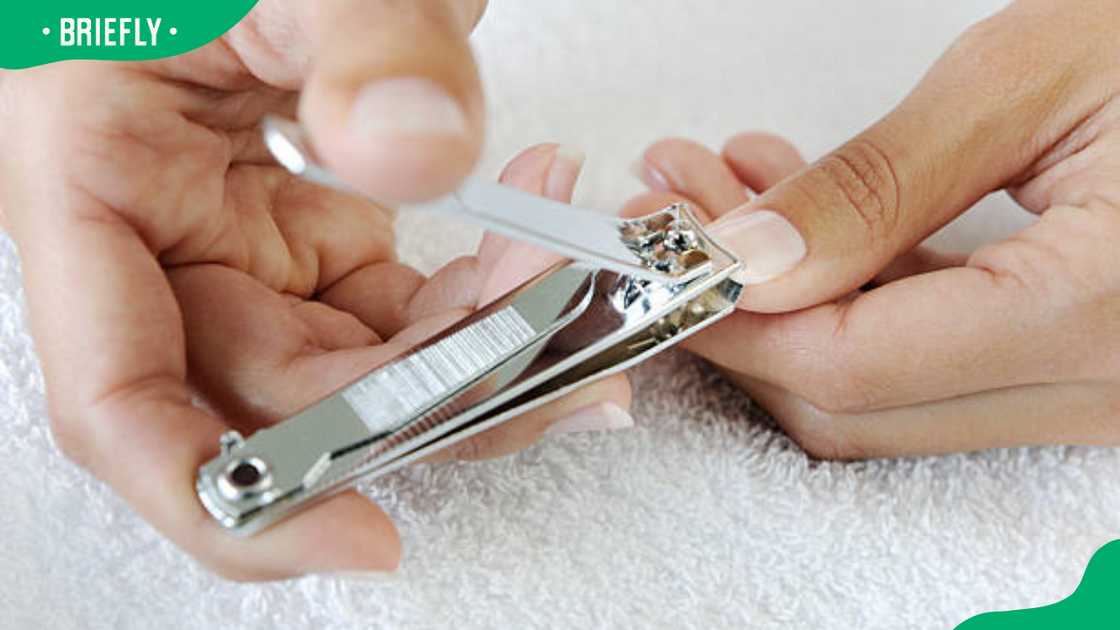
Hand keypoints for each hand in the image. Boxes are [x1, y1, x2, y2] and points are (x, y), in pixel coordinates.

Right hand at [0, 0, 629, 579]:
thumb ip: (361, 39)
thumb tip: (421, 149)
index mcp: (91, 180)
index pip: (120, 400)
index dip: (227, 497)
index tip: (357, 536)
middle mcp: (163, 239)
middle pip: (282, 399)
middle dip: (435, 398)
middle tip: (570, 359)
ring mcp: (247, 247)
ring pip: (362, 370)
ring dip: (483, 351)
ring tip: (582, 282)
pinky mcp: (318, 236)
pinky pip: (403, 313)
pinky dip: (485, 300)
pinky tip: (547, 242)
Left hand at [630, 0, 1119, 457]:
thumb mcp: (1033, 76)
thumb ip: (879, 183)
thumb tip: (752, 259)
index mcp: (1099, 315)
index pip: (851, 363)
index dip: (734, 320)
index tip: (664, 257)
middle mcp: (1100, 386)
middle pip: (850, 398)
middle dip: (739, 312)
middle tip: (677, 217)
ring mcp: (1088, 390)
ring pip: (878, 389)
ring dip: (783, 302)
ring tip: (724, 194)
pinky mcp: (1073, 365)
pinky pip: (928, 361)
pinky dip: (849, 300)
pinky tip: (803, 224)